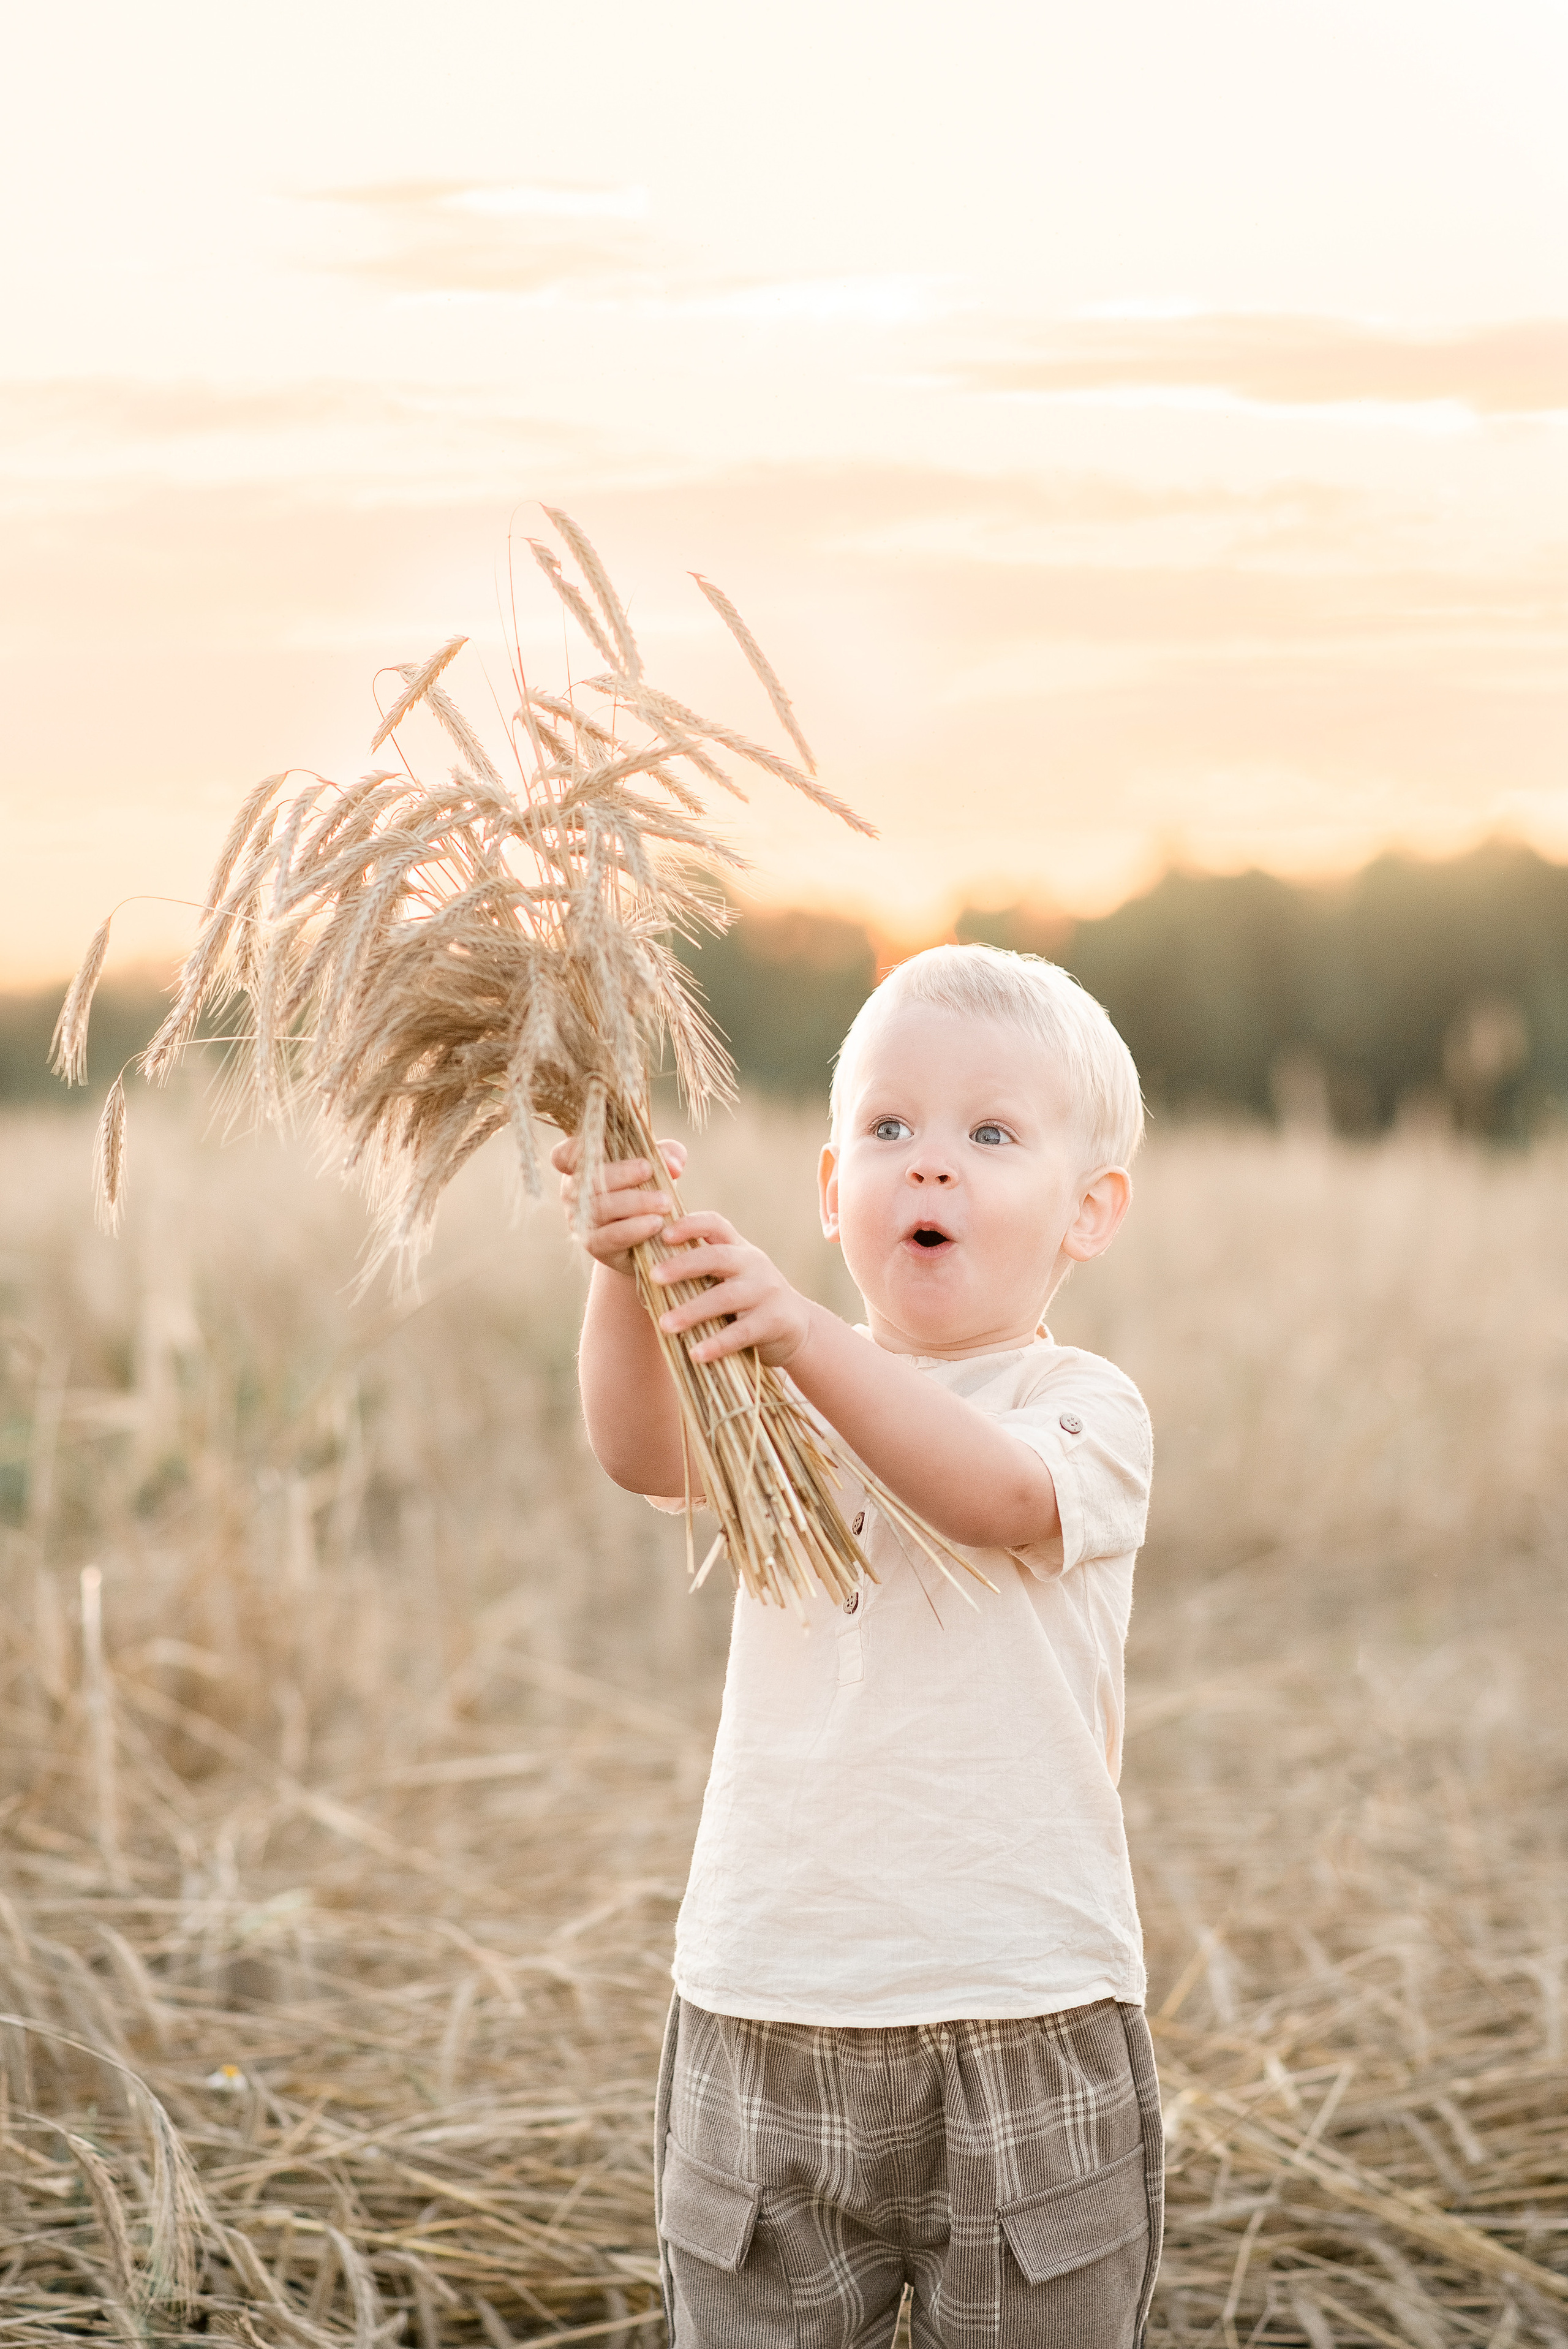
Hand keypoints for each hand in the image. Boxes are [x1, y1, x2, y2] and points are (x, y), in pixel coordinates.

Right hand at [550, 1134, 686, 1274]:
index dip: (574, 1150)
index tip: (598, 1145)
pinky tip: (656, 1223)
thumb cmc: (645, 1190)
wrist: (647, 1236)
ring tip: (664, 1202)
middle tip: (649, 1170)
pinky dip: (635, 1228)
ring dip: (635, 1203)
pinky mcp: (593, 1244)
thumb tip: (673, 1163)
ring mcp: (580, 1220)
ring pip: (601, 1208)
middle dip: (622, 1173)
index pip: (564, 1156)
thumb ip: (666, 1155)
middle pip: (589, 1179)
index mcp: (582, 1166)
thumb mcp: (656, 1168)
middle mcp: (573, 1192)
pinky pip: (610, 1236)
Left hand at [649, 1212, 813, 1368]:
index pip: (715, 1225)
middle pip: (717, 1257)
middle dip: (683, 1265)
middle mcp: (754, 1264)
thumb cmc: (749, 1301)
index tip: (662, 1233)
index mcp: (739, 1249)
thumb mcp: (733, 1275)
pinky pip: (741, 1332)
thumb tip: (648, 1266)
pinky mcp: (774, 1322)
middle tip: (653, 1276)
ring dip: (693, 1311)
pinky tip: (695, 1354)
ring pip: (726, 1297)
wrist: (797, 1328)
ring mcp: (766, 1292)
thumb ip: (704, 1267)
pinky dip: (717, 1344)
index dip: (689, 1225)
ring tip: (664, 1325)